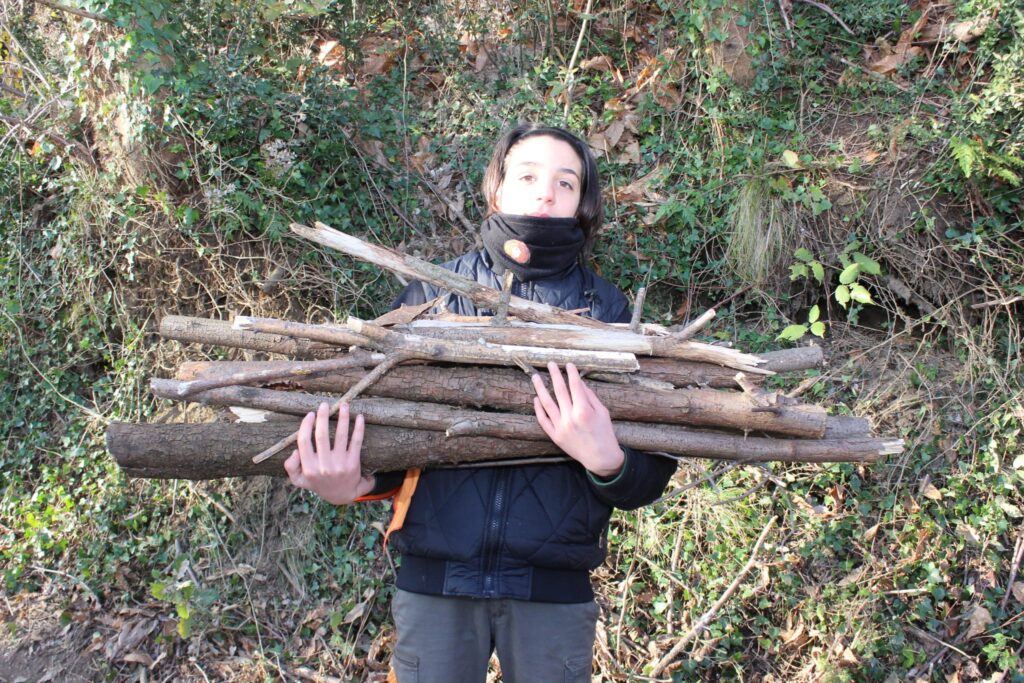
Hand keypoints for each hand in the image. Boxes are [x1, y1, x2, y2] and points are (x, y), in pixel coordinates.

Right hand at [283, 402, 374, 504]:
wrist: (341, 496)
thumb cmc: (318, 482)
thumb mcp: (299, 480)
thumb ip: (291, 467)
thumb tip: (295, 451)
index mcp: (309, 468)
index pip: (304, 442)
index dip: (306, 426)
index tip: (310, 414)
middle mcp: (324, 466)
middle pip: (321, 436)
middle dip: (322, 417)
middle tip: (324, 405)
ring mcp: (339, 464)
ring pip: (340, 436)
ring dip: (342, 418)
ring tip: (344, 405)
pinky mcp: (353, 463)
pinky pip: (356, 442)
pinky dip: (358, 428)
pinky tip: (360, 417)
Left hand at [532, 362, 623, 477]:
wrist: (600, 458)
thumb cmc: (605, 433)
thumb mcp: (603, 412)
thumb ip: (590, 396)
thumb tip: (578, 382)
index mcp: (584, 410)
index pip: (575, 386)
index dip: (571, 373)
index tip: (568, 364)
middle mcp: (570, 417)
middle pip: (559, 391)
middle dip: (555, 375)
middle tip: (550, 364)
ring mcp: (561, 427)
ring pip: (547, 403)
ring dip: (540, 388)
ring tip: (536, 377)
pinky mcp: (555, 436)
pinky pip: (543, 420)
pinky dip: (538, 409)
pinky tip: (536, 398)